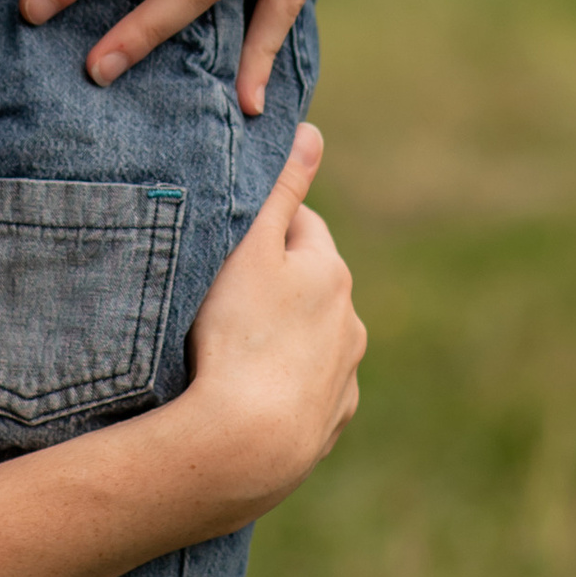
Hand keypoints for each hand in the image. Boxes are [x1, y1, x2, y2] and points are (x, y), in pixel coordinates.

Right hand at [178, 123, 363, 522]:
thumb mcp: (253, 250)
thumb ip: (282, 191)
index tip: (231, 244)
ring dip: (285, 334)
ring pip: (314, 337)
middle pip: (311, 284)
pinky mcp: (332, 420)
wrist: (247, 443)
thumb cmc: (240, 335)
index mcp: (332, 272)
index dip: (265, 230)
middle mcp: (351, 320)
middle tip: (225, 297)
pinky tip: (253, 392)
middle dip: (278, 283)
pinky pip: (309, 388)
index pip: (302, 227)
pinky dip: (288, 382)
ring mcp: (345, 374)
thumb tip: (312, 133)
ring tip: (236, 349)